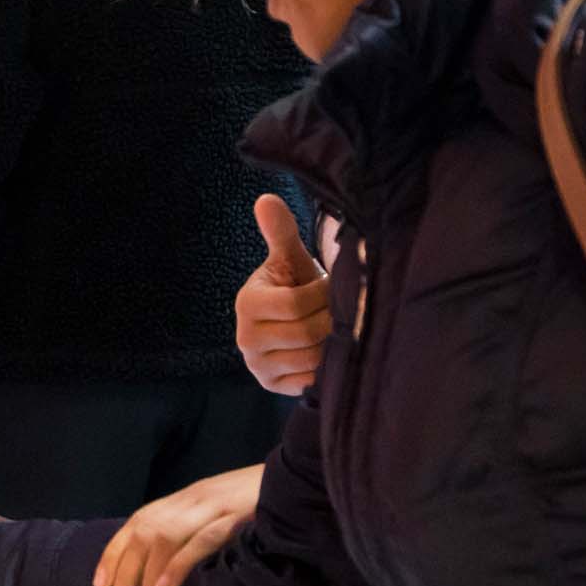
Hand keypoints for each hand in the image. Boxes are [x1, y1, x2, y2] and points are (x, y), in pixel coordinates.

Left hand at [91, 465, 263, 585]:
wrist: (296, 475)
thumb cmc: (256, 501)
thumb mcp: (217, 513)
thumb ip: (194, 533)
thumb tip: (168, 569)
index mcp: (183, 500)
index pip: (137, 524)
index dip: (114, 553)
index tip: (99, 584)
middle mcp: (190, 501)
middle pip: (144, 535)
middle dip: (125, 576)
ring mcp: (211, 506)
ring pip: (165, 538)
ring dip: (148, 577)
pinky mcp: (235, 514)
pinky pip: (201, 538)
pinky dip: (180, 562)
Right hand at [237, 194, 329, 394]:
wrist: (289, 322)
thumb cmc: (294, 285)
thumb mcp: (289, 258)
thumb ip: (281, 231)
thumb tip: (266, 199)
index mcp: (247, 303)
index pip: (295, 305)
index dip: (322, 295)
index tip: (329, 285)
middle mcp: (245, 338)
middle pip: (305, 334)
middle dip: (330, 321)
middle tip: (340, 309)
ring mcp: (257, 366)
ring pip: (310, 360)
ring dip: (331, 345)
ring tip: (335, 328)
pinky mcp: (272, 386)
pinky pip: (308, 382)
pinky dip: (324, 369)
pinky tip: (327, 351)